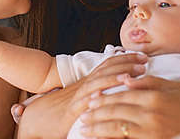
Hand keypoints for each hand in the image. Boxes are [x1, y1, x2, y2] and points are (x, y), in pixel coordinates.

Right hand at [16, 53, 146, 137]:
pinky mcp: (73, 110)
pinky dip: (101, 92)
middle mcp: (82, 87)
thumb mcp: (79, 103)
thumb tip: (111, 93)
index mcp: (85, 84)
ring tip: (136, 71)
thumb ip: (93, 97)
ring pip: (100, 80)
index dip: (124, 59)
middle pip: (106, 68)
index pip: (106, 65)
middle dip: (126, 62)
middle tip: (145, 59)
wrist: (35, 123)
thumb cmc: (57, 116)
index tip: (140, 57)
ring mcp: (78, 97)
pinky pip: (89, 99)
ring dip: (119, 74)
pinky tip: (113, 89)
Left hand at [79, 75, 179, 137]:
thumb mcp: (173, 87)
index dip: (103, 98)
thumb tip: (125, 78)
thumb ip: (148, 81)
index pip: (121, 96)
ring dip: (98, 129)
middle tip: (82, 117)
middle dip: (95, 114)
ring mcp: (152, 130)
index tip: (91, 101)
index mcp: (154, 97)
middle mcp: (151, 113)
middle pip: (115, 112)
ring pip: (117, 129)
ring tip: (86, 130)